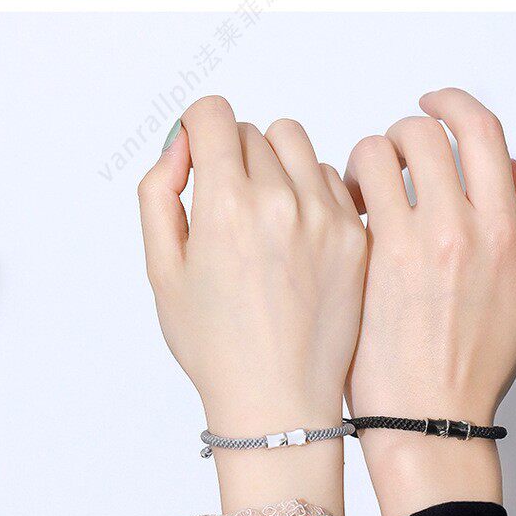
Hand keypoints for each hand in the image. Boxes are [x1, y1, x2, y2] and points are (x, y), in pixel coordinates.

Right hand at [138, 96, 365, 515]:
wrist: (279, 401)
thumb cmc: (217, 348)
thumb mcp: (162, 271)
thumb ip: (159, 193)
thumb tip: (182, 146)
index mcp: (227, 205)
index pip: (213, 114)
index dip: (197, 129)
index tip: (199, 153)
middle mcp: (282, 201)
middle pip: (253, 130)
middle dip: (234, 155)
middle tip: (230, 208)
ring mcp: (327, 218)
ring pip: (297, 146)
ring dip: (276, 165)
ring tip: (267, 216)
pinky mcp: (356, 236)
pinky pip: (331, 181)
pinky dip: (311, 193)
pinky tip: (298, 235)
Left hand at [344, 87, 515, 515]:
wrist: (428, 419)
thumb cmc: (476, 366)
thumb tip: (515, 173)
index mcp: (506, 231)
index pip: (481, 131)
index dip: (453, 105)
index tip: (434, 105)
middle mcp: (460, 228)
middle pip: (425, 132)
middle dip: (405, 131)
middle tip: (396, 154)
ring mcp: (409, 244)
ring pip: (378, 154)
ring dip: (370, 159)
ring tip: (369, 187)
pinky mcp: (367, 263)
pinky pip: (349, 194)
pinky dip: (346, 191)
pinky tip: (350, 215)